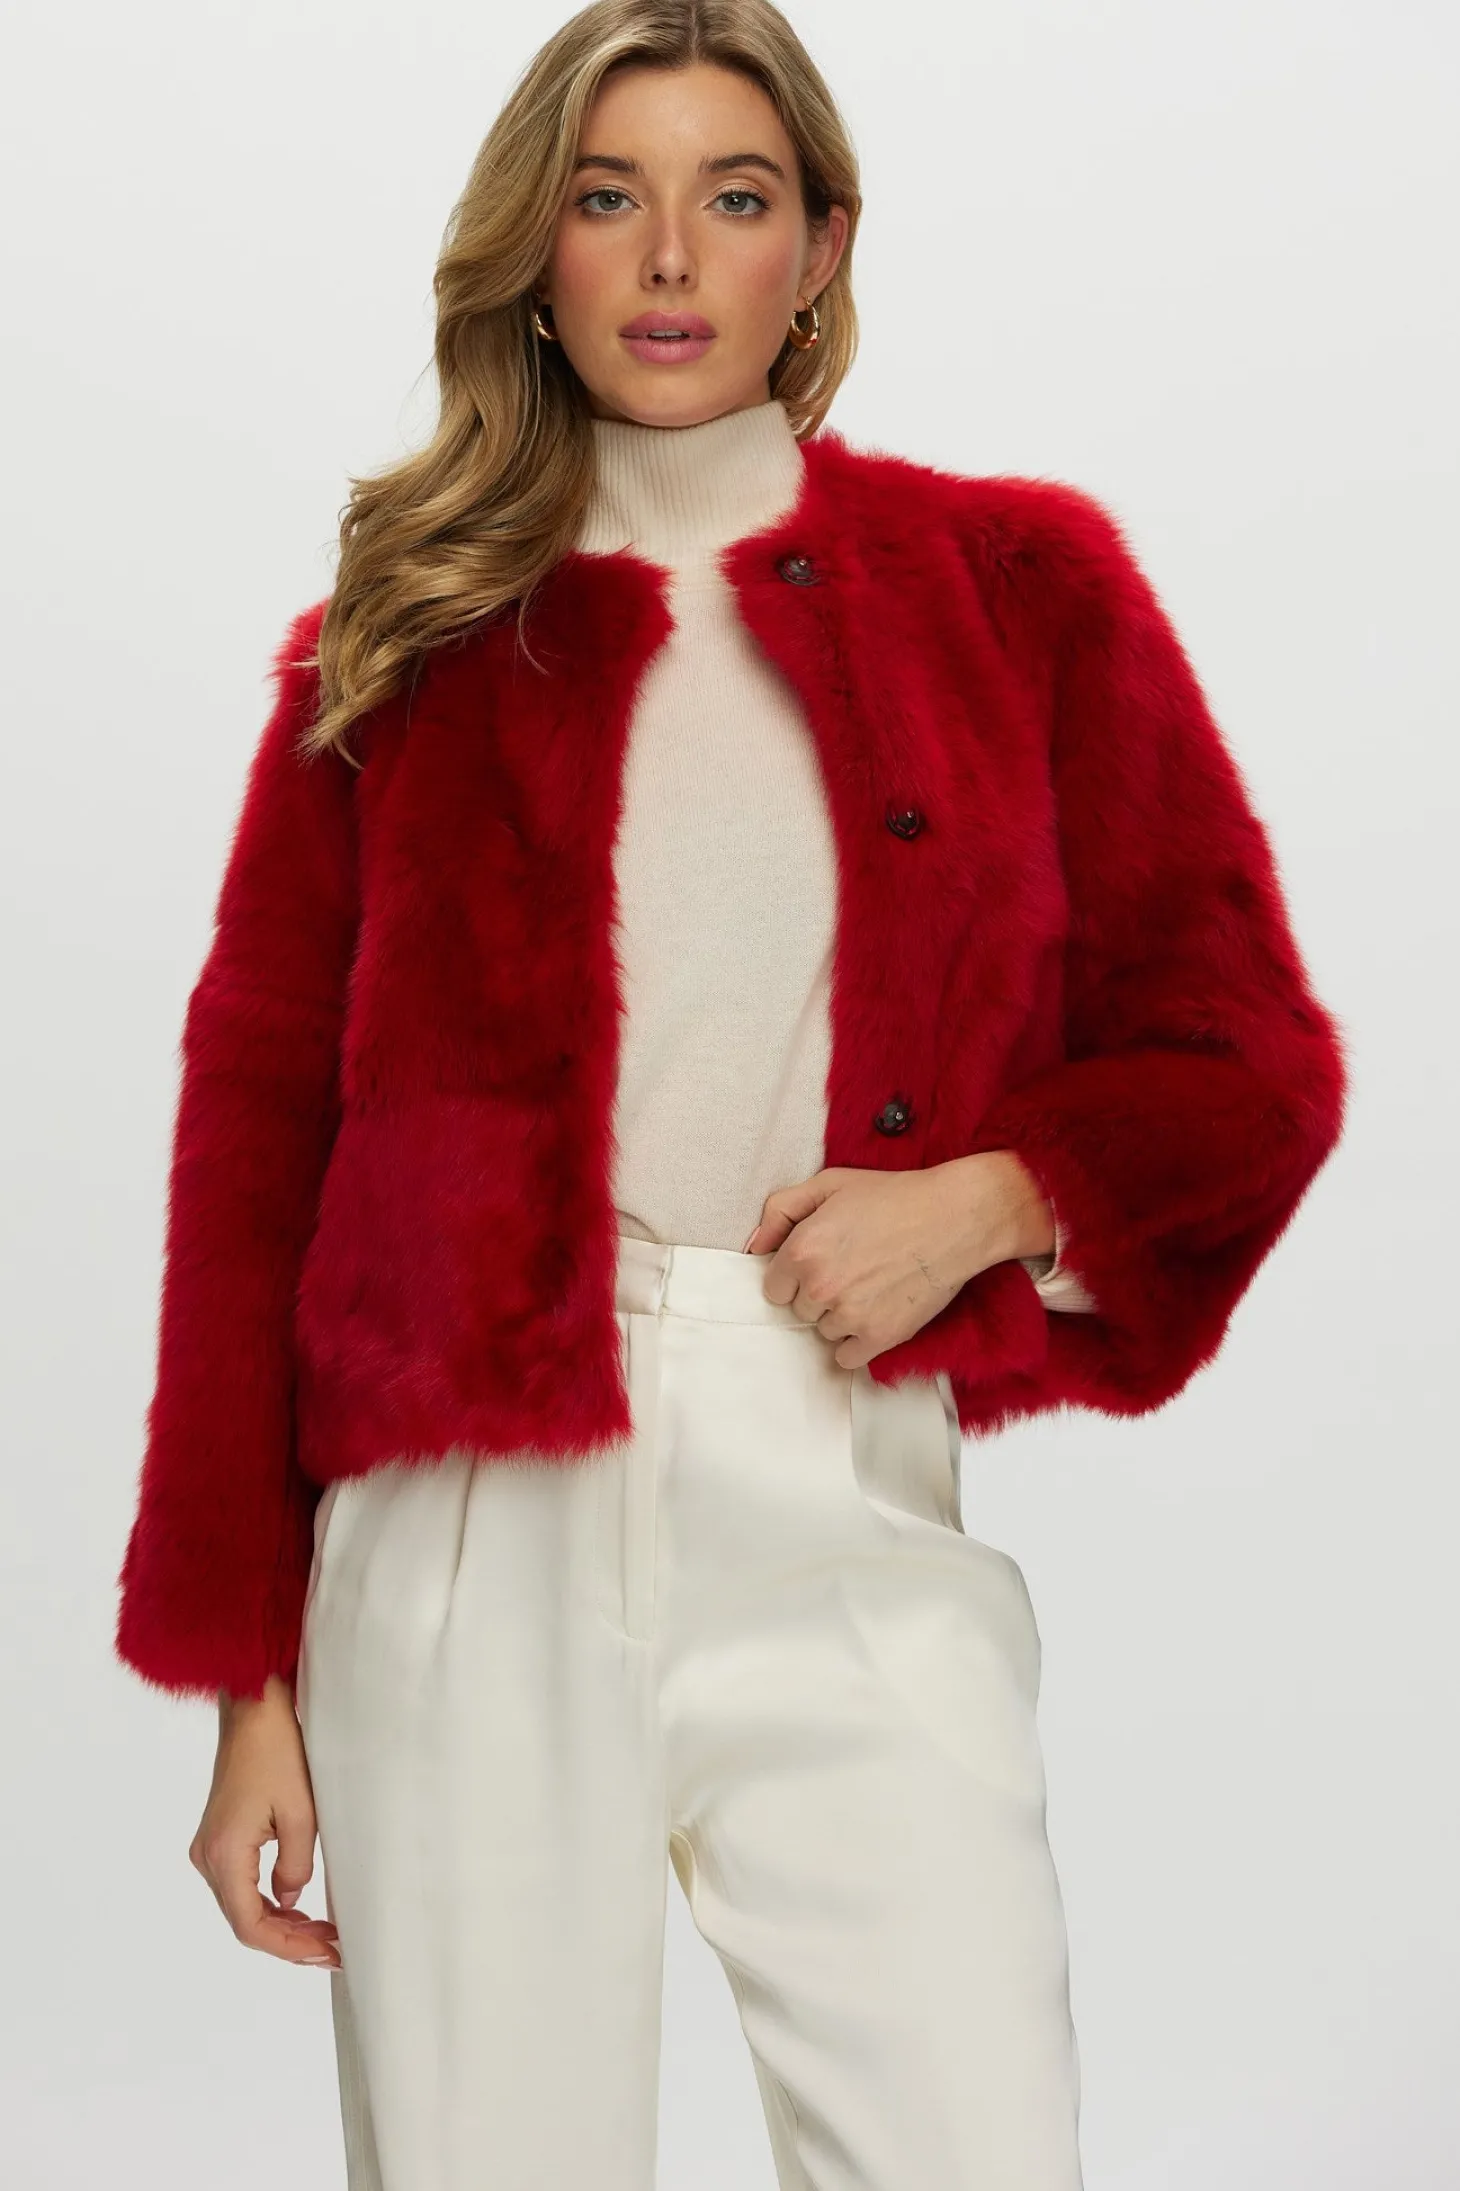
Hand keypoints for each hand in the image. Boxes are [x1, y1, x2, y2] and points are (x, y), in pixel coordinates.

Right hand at [189, 1675, 341, 1970]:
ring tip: (322, 1933)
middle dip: (288, 1939)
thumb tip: (289, 1900)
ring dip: (280, 1922)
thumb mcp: (303, 1813)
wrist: (254, 1709)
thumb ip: (297, 1865)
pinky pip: (241, 1883)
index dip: (288, 1947)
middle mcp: (207, 1857)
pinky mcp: (218, 1837)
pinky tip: (297, 1907)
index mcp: (225, 1854)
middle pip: (244, 1920)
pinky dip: (268, 1900)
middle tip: (332, 1948)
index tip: (327, 1953)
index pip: (250, 1924)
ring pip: (242, 1904)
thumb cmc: (279, 1752)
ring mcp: (209, 1847)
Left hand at [742, 1153, 1052, 1369]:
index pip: (773, 1287)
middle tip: (853, 1269)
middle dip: (819, 1293)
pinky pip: (846, 1358)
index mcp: (802, 1250)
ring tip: (871, 1287)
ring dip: (840, 1317)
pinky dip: (856, 1343)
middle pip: (800, 1310)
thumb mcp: (830, 1184)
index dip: (796, 1274)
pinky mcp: (879, 1336)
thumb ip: (781, 1211)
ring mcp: (849, 1315)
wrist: (954, 1217)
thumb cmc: (893, 1196)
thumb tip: (755, 1246)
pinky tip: (874, 1316)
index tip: (821, 1262)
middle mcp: (819, 1287)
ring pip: (824, 1333)